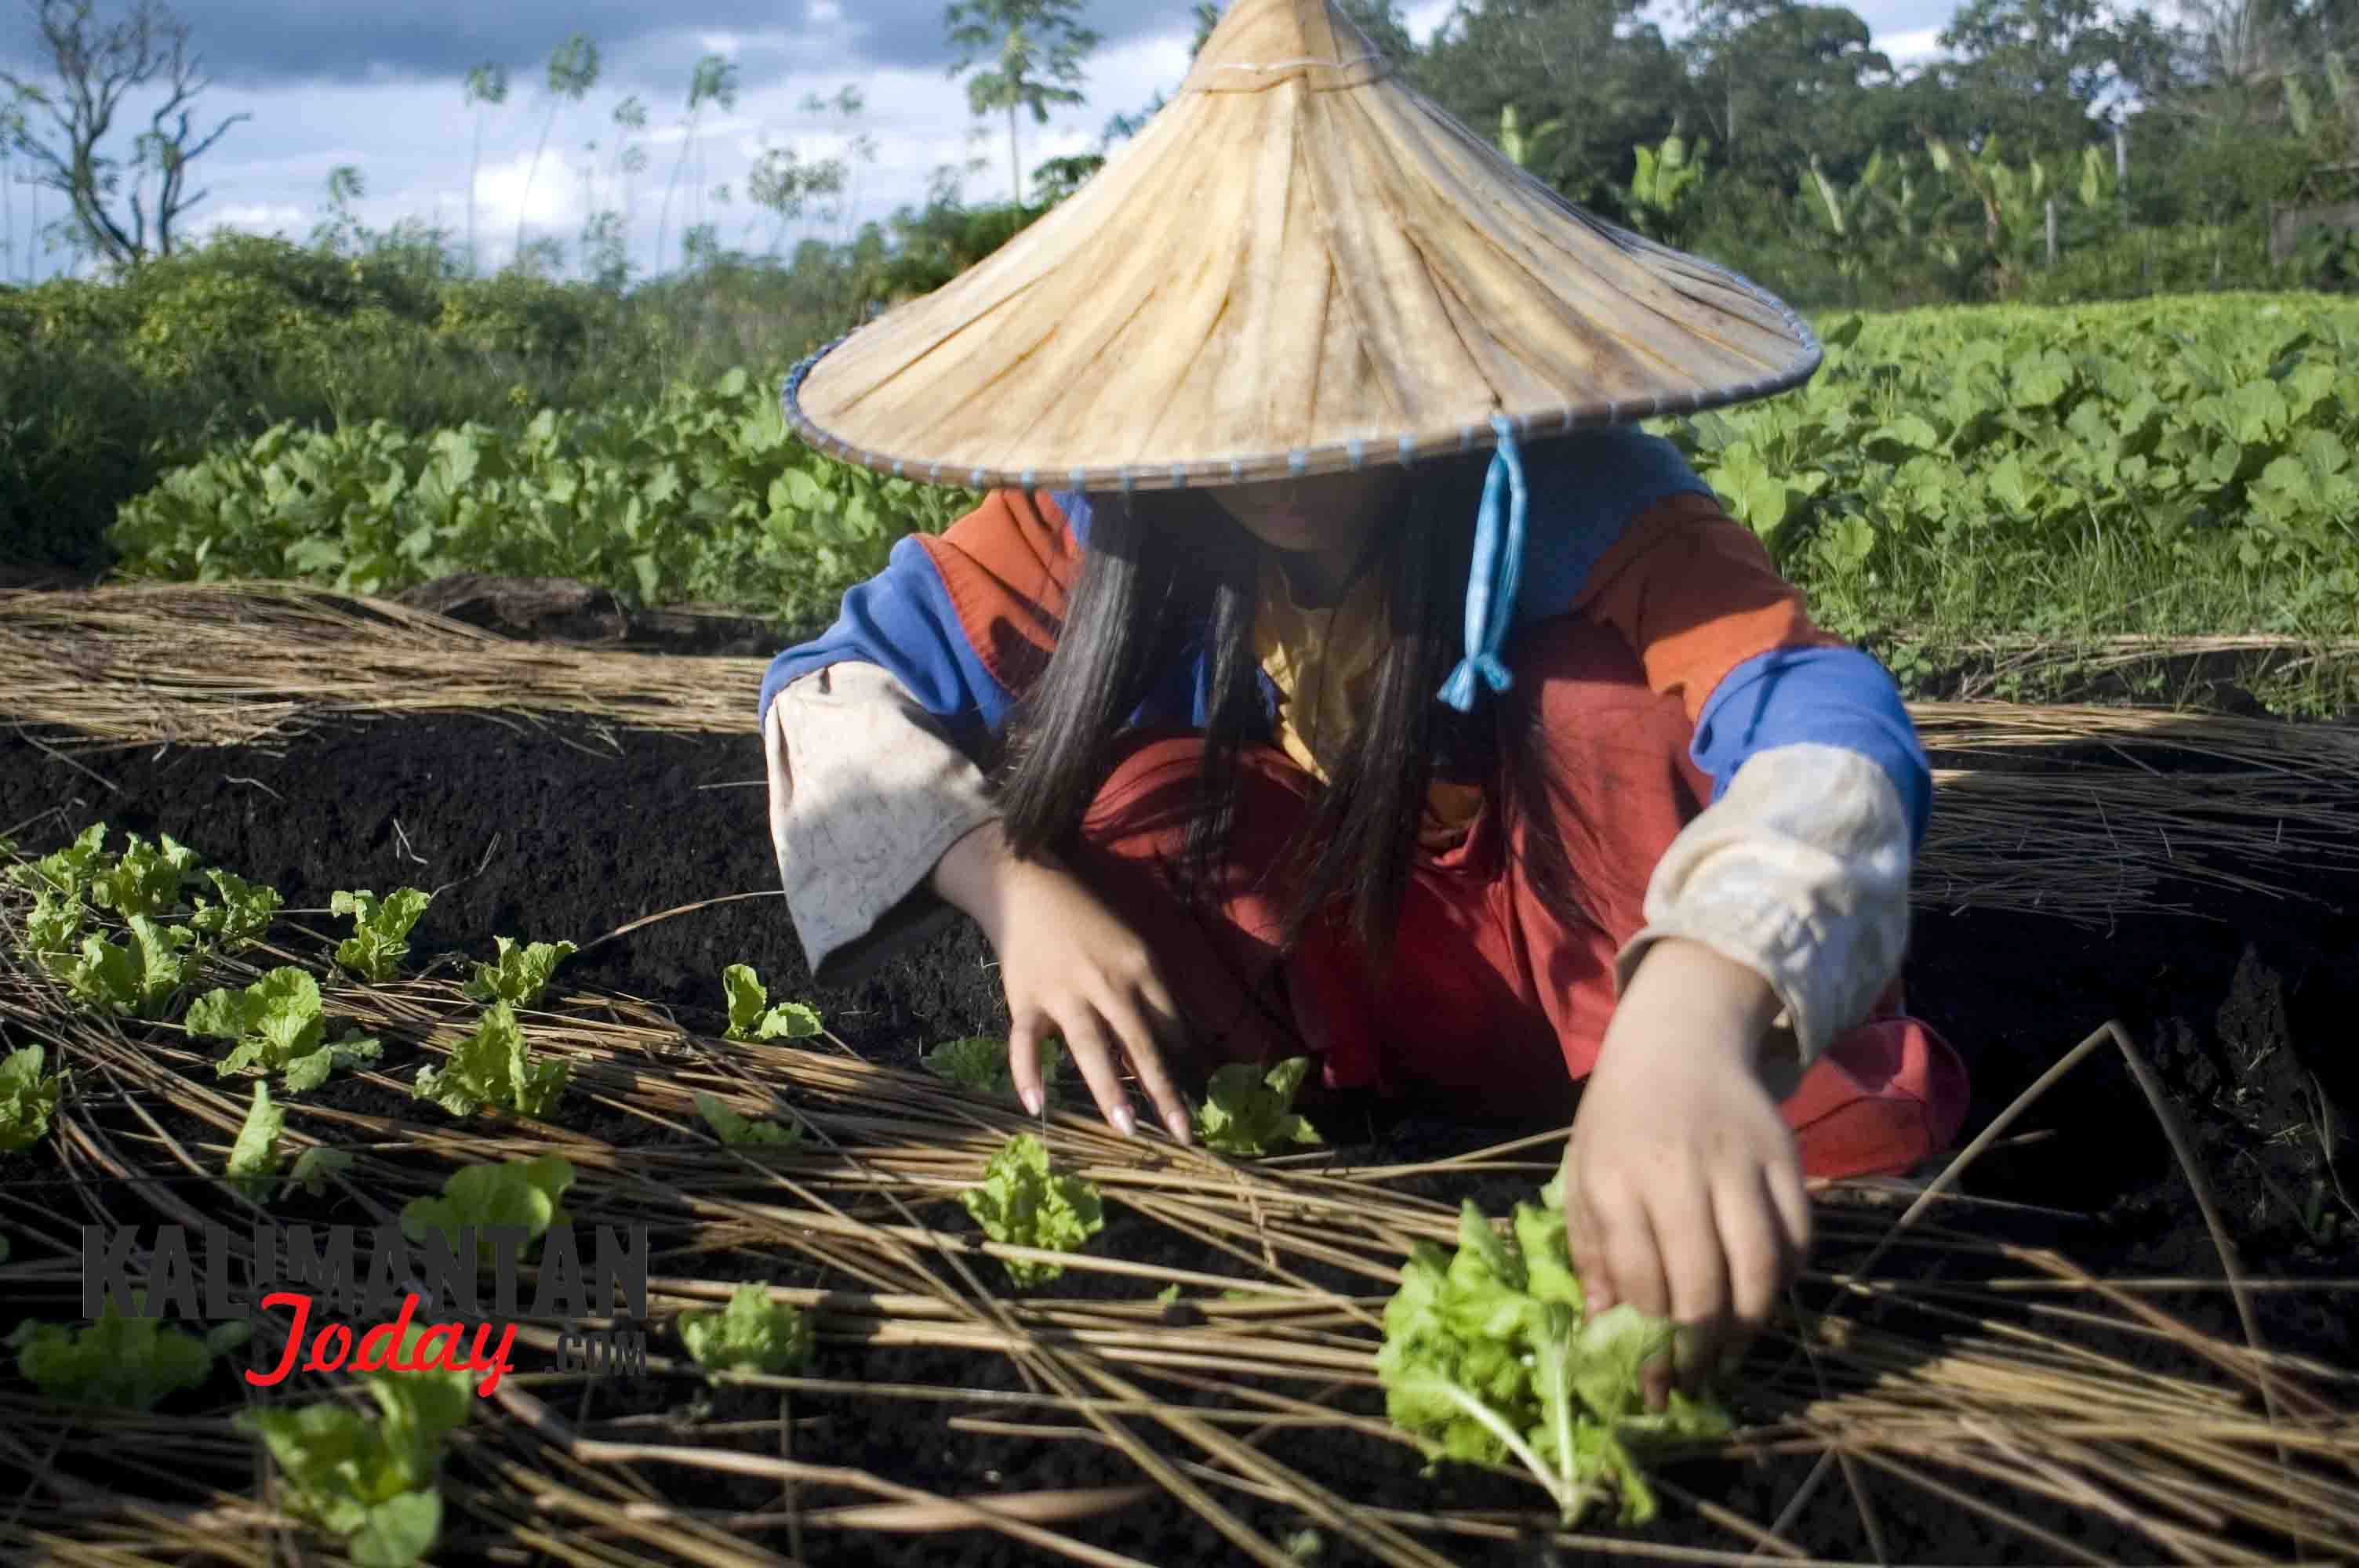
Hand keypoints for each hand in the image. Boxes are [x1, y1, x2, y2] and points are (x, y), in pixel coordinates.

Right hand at [932, 819, 1193, 1144]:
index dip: (1185, 1063)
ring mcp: (1064, 992)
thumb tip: (1177, 1044)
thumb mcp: (1131, 946)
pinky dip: (1027, 1073)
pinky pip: (1025, 1041)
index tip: (1199, 1101)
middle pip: (1141, 1042)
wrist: (1029, 887)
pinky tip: (1036, 1106)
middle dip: (1163, 1090)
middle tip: (1183, 1134)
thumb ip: (1149, 993)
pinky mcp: (1025, 998)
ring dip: (1110, 1088)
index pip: (1170, 1025)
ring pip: (1090, 1046)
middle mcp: (1107, 982)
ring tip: (1127, 1128)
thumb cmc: (1088, 921)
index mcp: (1140, 967)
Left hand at [1560, 938, 1809, 1406]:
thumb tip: (1607, 1327)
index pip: (1641, 1280)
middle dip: (1700, 1349)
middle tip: (1695, 1379)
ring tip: (1731, 1353)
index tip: (1652, 1380)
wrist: (1678, 1042)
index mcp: (1616, 1176)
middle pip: (1703, 1285)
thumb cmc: (1620, 1119)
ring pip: (1759, 1269)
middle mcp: (1678, 1170)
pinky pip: (1798, 1238)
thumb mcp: (1584, 1175)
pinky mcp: (1786, 1157)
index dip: (1648, 1342)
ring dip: (1749, 1327)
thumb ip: (1592, 1250)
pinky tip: (1762, 1298)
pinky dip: (1786, 1279)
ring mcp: (1739, 1163)